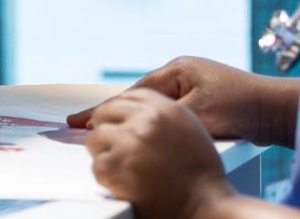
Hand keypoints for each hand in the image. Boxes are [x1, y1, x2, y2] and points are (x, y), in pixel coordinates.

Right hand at [67, 56, 290, 144]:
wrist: (276, 111)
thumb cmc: (240, 108)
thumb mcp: (197, 114)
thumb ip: (163, 119)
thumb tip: (133, 127)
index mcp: (176, 69)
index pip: (130, 93)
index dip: (103, 110)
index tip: (76, 122)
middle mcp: (182, 73)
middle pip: (139, 97)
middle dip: (114, 113)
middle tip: (85, 129)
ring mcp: (193, 85)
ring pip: (154, 106)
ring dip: (136, 120)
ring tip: (112, 133)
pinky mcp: (204, 101)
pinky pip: (169, 112)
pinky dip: (155, 123)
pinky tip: (148, 135)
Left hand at [84, 89, 232, 218]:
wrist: (205, 203)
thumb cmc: (200, 172)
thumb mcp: (188, 127)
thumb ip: (161, 113)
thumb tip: (130, 111)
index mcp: (164, 108)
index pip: (126, 97)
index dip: (117, 112)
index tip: (115, 124)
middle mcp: (146, 121)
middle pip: (104, 112)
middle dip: (106, 130)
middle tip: (116, 149)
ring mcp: (131, 142)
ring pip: (95, 138)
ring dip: (104, 154)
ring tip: (124, 169)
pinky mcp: (118, 166)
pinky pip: (97, 166)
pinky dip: (107, 178)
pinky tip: (125, 182)